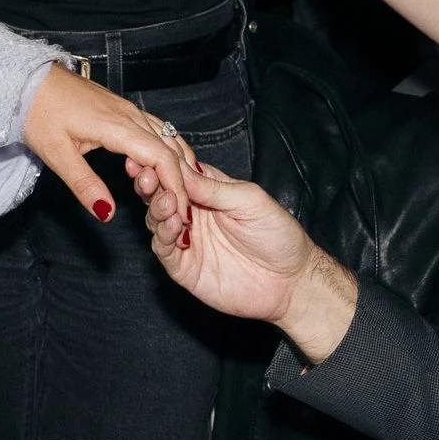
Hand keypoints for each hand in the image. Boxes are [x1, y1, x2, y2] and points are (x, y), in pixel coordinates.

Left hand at [23, 67, 195, 227]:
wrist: (27, 79)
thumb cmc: (38, 111)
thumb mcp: (56, 153)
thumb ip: (84, 184)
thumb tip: (107, 213)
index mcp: (117, 126)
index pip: (162, 158)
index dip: (176, 187)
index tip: (180, 212)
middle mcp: (130, 114)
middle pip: (171, 149)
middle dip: (182, 181)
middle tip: (182, 211)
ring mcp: (128, 109)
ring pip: (168, 137)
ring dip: (177, 166)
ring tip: (178, 195)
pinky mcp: (122, 109)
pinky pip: (156, 130)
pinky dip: (167, 151)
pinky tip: (163, 168)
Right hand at [144, 165, 358, 359]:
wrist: (291, 281)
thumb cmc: (278, 234)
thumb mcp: (249, 200)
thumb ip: (213, 187)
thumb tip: (178, 167)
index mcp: (208, 190)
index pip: (176, 173)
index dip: (161, 166)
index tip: (149, 159)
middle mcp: (192, 213)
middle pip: (159, 195)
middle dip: (150, 185)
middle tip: (147, 178)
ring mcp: (187, 240)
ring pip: (156, 221)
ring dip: (156, 209)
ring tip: (167, 203)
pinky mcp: (184, 268)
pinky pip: (164, 250)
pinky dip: (163, 236)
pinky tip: (173, 226)